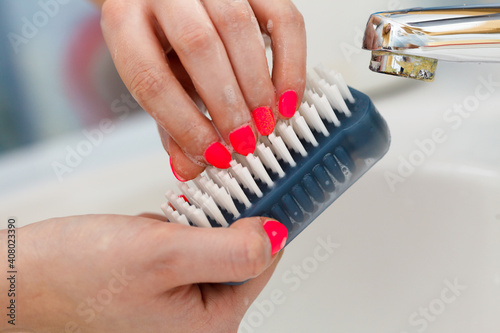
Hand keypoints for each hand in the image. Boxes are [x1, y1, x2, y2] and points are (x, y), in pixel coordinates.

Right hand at [0, 215, 286, 331]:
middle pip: (238, 254)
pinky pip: (186, 249)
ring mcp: (179, 304)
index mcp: (210, 323)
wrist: (15, 280)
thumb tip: (275, 236)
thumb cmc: (76, 274)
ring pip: (211, 246)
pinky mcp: (161, 287)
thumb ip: (229, 248)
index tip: (258, 185)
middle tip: (189, 211)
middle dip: (216, 222)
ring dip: (193, 225)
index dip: (262, 220)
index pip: (262, 263)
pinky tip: (148, 233)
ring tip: (159, 227)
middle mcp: (199, 320)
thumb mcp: (164, 255)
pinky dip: (174, 231)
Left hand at [96, 0, 306, 179]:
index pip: (149, 76)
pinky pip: (282, 17)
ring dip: (258, 86)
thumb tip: (190, 167)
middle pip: (197, 46)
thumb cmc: (163, 41)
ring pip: (238, 26)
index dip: (184, 124)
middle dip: (226, 105)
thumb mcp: (159, 81)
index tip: (213, 156)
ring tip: (267, 125)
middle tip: (245, 143)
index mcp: (125, 20)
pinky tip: (288, 99)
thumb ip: (172, 123)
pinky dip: (291, 63)